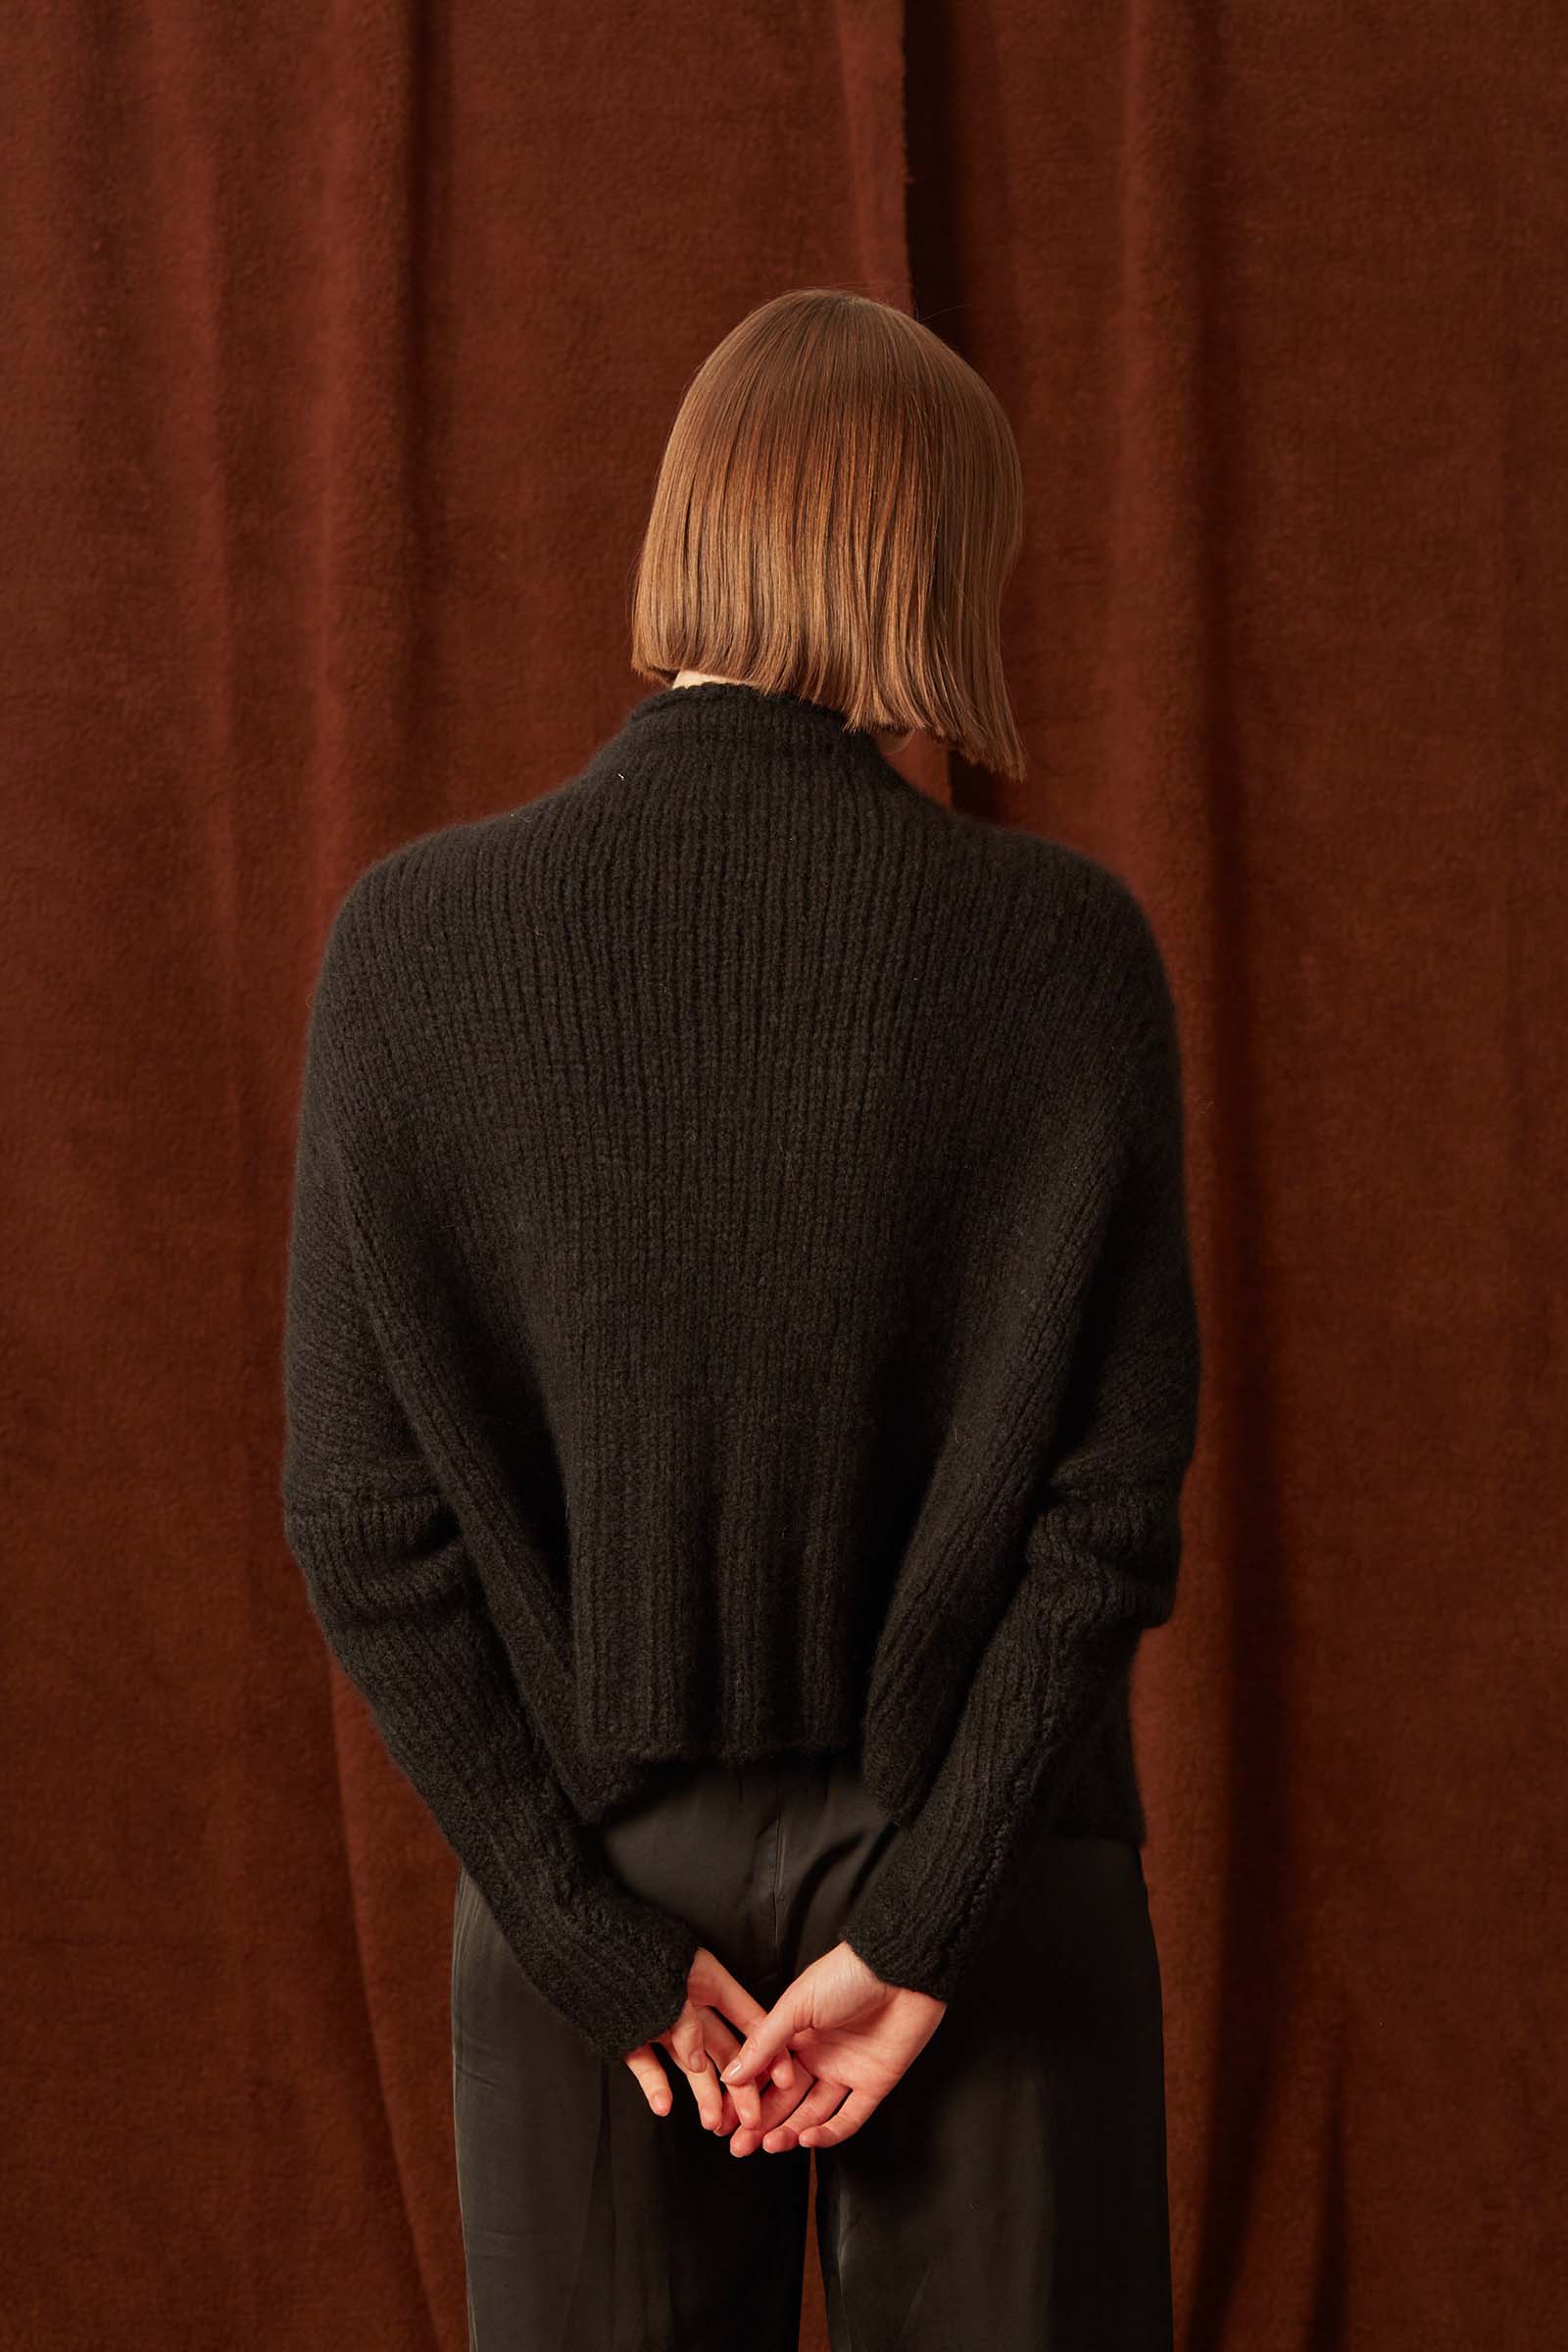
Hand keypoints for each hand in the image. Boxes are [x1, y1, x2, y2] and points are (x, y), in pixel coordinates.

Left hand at [620, 1943, 800, 2143]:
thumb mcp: (669, 1982)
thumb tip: (699, 2064)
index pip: (748, 2018)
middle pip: (722, 2048)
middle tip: (749, 2120)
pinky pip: (647, 2064)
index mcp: (706, 1979)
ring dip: (702, 2094)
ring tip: (712, 2123)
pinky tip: (663, 2105)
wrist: (575, 1940)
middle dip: (738, 2086)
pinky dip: (655, 2085)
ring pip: (689, 2063)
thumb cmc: (628, 1949)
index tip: (784, 2080)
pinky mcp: (631, 2036)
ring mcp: (660, 2021)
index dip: (768, 2048)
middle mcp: (688, 2003)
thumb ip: (688, 2023)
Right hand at [718, 1940, 946, 2151]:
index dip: (745, 2098)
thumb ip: (764, 2043)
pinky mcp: (873, 2085)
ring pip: (813, 2113)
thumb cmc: (846, 1974)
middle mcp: (819, 2056)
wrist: (898, 1971)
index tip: (725, 2118)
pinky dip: (827, 2133)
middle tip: (739, 2146)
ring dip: (789, 2131)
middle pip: (785, 2099)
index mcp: (797, 2035)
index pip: (765, 2075)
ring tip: (768, 2144)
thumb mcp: (795, 2005)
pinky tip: (806, 2138)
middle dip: (761, 2123)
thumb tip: (732, 2073)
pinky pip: (849, 2118)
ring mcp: (846, 2071)